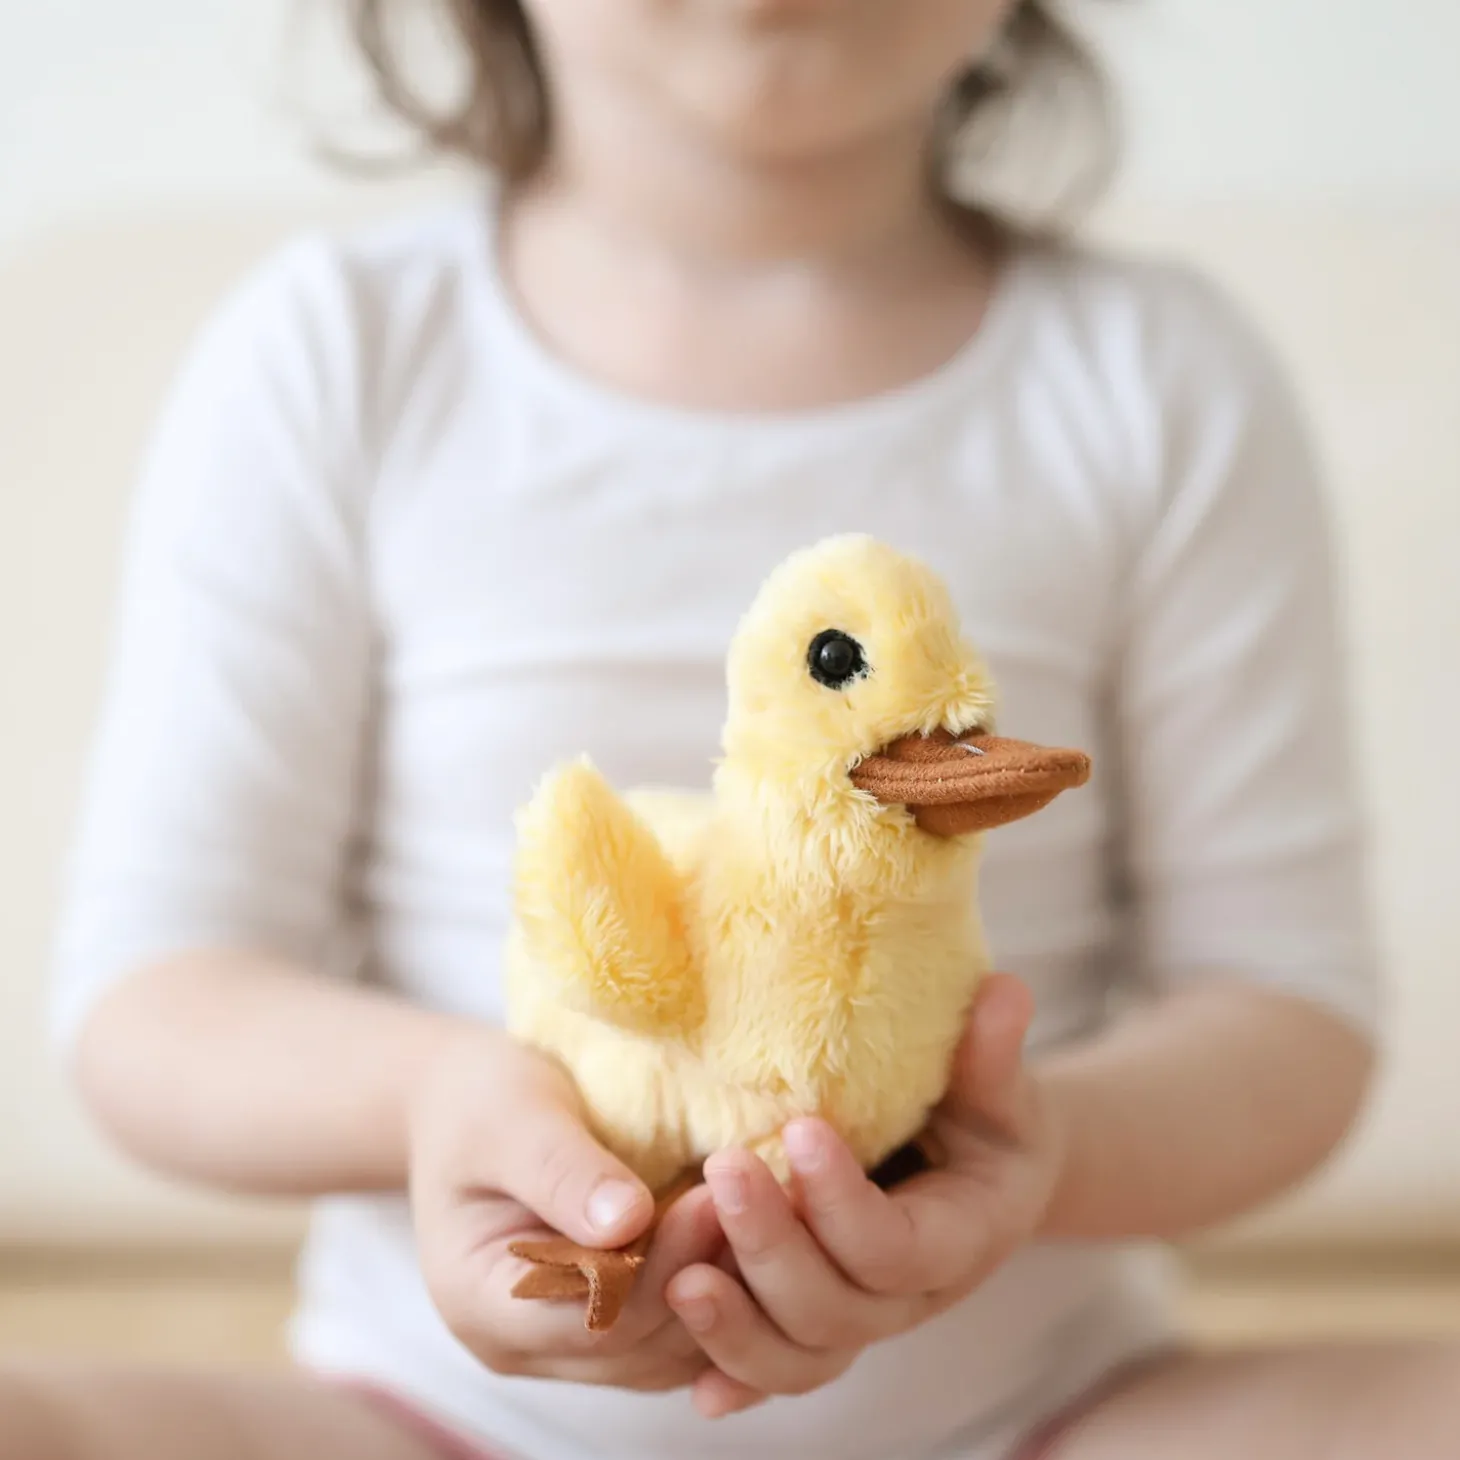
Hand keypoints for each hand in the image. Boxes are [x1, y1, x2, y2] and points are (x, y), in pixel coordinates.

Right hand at [408, 1024, 723, 1388]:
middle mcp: (522, 1344)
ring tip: (768, 1221)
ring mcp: (564, 1344)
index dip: (655, 1265)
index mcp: (481, 1301)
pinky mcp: (605, 1323)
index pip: (586, 1316)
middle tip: (758, 1206)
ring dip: (720, 1290)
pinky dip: (714, 1289)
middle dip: (699, 1274)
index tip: (709, 1199)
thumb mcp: (510, 1119)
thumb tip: (627, 1221)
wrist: (463, 1104)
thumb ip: (563, 1171)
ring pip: (663, 1348)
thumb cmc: (480, 1102)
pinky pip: (671, 1331)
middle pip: (632, 1341)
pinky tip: (750, 1238)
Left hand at [665, 974, 1063, 1417]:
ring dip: (737, 1326)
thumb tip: (1004, 992)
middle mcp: (909, 1298)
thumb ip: (992, 1054)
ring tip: (680, 1277)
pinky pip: (778, 1369)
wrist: (979, 1167)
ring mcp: (861, 1319)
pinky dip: (739, 1378)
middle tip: (721, 1167)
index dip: (844, 1203)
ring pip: (800, 1355)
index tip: (800, 1128)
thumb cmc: (985, 1112)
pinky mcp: (818, 1324)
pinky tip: (700, 1395)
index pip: (896, 1247)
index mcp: (959, 1239)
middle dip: (771, 1247)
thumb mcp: (996, 1085)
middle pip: (836, 1310)